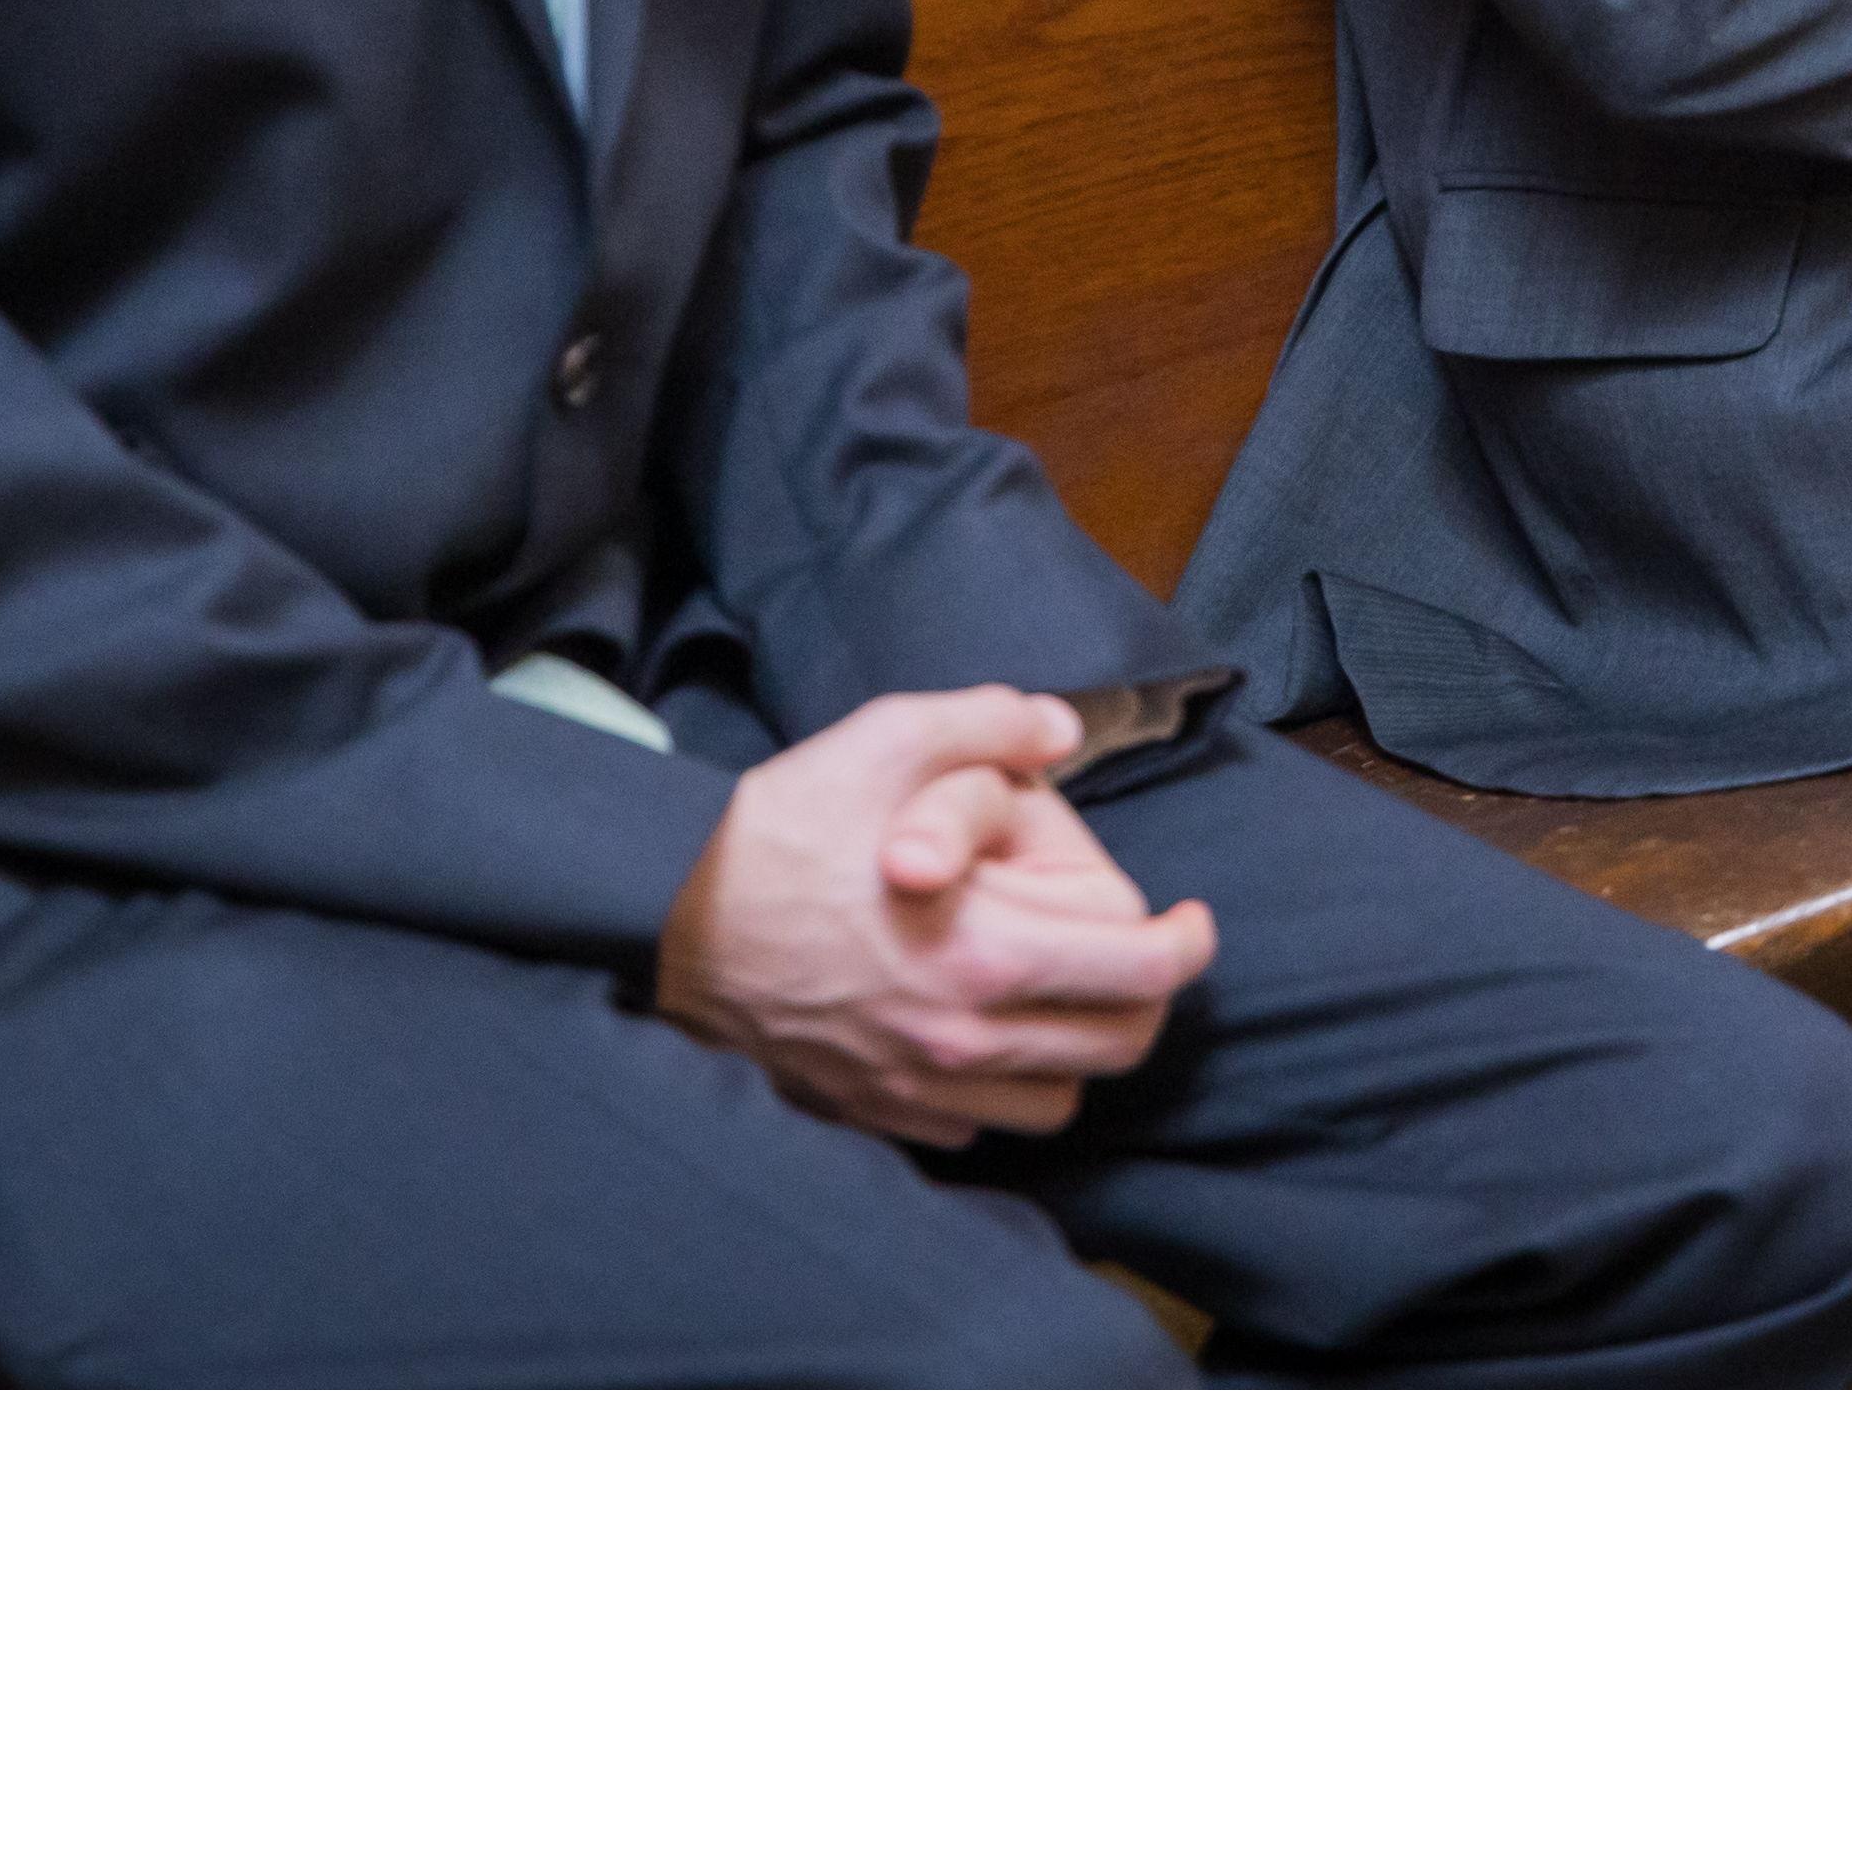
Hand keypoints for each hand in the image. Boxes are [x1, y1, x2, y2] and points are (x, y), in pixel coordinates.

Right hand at [653, 684, 1217, 1147]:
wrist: (660, 919)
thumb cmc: (779, 829)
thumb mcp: (885, 739)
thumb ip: (991, 724)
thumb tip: (1062, 728)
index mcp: (988, 950)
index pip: (1142, 974)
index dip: (1187, 945)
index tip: (1191, 923)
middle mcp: (963, 1040)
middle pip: (1115, 1049)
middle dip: (1145, 998)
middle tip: (1138, 954)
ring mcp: (916, 1088)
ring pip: (1054, 1100)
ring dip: (1074, 1050)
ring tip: (1058, 991)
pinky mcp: (875, 1113)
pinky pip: (977, 1127)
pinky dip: (999, 1088)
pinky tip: (982, 1030)